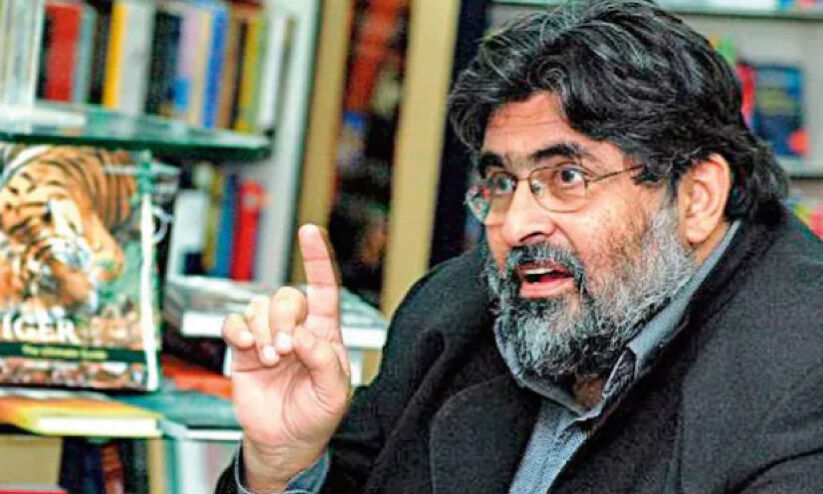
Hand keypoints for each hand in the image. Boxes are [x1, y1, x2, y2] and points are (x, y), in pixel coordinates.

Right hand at [222, 224, 350, 490]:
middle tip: (286, 351)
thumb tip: (302, 335)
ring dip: (263, 331)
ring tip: (271, 360)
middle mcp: (296, 328)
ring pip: (258, 307)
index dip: (317, 259)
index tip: (310, 231)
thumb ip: (324, 361)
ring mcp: (268, 337)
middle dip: (283, 320)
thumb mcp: (334, 393)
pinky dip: (238, 332)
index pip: (323, 288)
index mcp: (325, 332)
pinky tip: (248, 348)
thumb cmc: (316, 415)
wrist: (285, 441)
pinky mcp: (244, 350)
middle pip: (286, 297)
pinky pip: (234, 324)